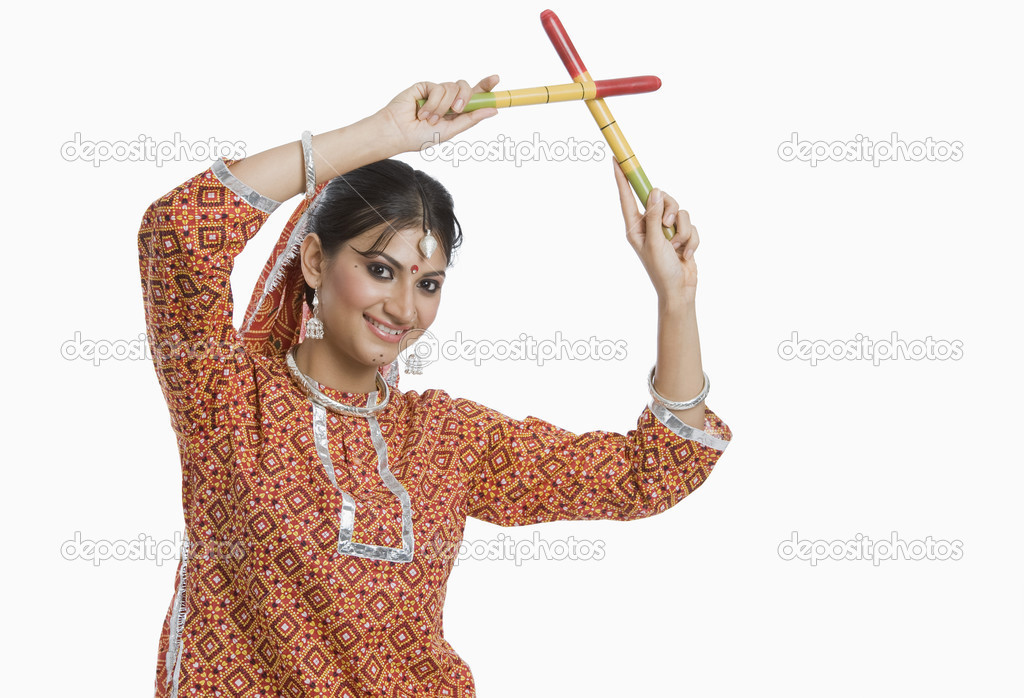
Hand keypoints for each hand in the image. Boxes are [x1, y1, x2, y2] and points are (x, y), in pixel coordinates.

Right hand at [375, 76, 500, 153]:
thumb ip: (471, 119)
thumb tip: (494, 110)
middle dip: (466, 96)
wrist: (398, 132)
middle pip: (466, 87)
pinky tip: (421, 112)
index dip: (485, 87)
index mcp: (456, 111)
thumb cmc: (420, 136)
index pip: (474, 96)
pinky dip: (433, 103)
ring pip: (453, 88)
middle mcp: (448, 100)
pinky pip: (439, 88)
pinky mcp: (425, 86)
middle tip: (457, 109)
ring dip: (443, 107)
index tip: (496, 79)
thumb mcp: (451, 130)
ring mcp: (436, 92)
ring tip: (429, 119)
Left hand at [612, 160, 698, 302]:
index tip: (616, 160)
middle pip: (662, 198)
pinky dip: (692, 240)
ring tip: (677, 247)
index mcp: (635, 226)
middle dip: (670, 211)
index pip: (627, 197)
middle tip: (668, 227)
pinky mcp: (682, 234)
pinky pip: (691, 225)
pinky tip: (686, 254)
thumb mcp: (654, 242)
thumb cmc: (661, 270)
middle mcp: (650, 225)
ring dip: (683, 230)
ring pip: (680, 211)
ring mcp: (667, 229)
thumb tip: (656, 192)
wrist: (680, 290)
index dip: (622, 178)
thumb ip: (654, 216)